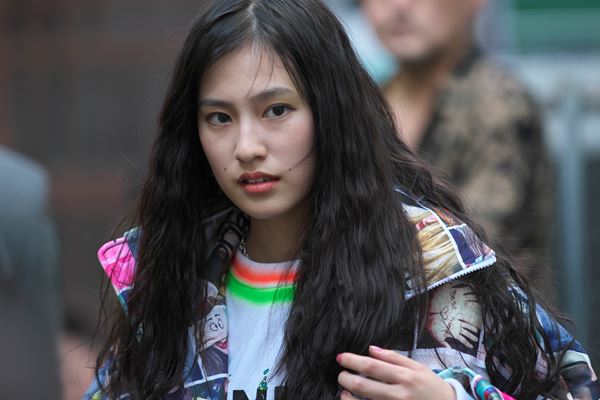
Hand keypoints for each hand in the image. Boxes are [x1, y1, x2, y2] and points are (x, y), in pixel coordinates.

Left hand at [337, 346, 455, 399]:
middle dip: (345, 378)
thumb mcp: (417, 367)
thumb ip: (394, 357)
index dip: (352, 360)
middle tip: (341, 375)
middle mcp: (398, 394)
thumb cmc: (431, 387)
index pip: (372, 366)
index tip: (341, 357)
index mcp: (404, 376)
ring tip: (344, 391)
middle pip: (363, 385)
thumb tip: (371, 348)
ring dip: (347, 397)